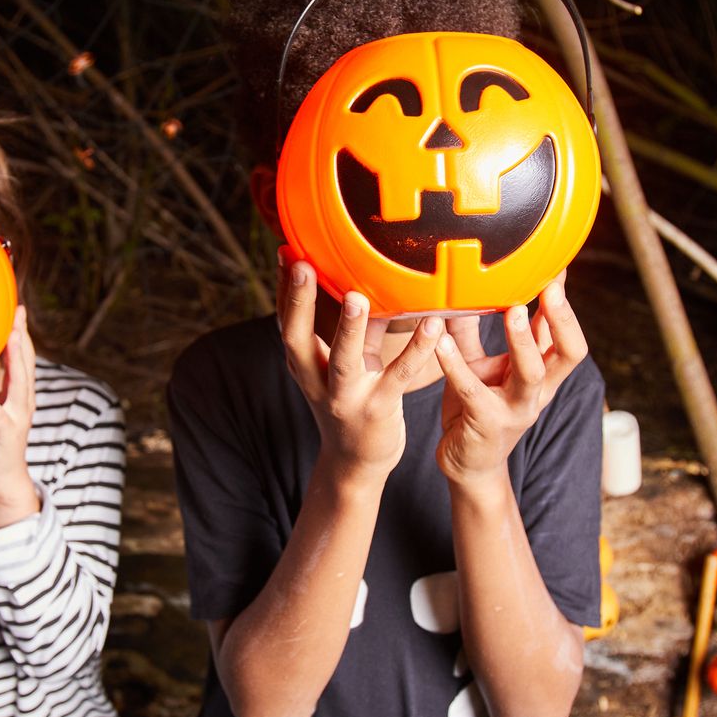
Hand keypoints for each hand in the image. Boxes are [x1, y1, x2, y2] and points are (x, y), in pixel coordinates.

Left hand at [0, 306, 39, 524]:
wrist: (2, 475)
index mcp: (18, 392)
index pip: (21, 357)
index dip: (20, 333)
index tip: (16, 311)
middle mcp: (23, 399)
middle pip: (26, 362)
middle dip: (23, 336)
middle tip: (19, 313)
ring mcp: (17, 414)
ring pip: (19, 381)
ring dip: (15, 358)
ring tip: (10, 336)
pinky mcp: (6, 429)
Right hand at [280, 261, 444, 480]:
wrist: (355, 464)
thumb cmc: (348, 405)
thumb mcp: (335, 368)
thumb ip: (344, 331)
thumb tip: (353, 284)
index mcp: (304, 366)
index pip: (286, 323)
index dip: (283, 289)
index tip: (285, 251)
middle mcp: (317, 381)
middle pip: (298, 339)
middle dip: (299, 302)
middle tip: (304, 265)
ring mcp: (346, 398)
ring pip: (344, 361)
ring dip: (349, 329)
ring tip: (357, 296)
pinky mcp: (379, 409)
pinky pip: (398, 376)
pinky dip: (416, 349)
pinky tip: (433, 325)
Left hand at [434, 279, 588, 487]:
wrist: (467, 465)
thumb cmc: (474, 409)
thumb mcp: (478, 366)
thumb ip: (474, 333)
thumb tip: (467, 290)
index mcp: (542, 375)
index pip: (564, 335)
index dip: (564, 304)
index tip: (560, 269)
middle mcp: (538, 391)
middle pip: (569, 353)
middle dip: (562, 319)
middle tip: (551, 288)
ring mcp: (517, 409)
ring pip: (531, 373)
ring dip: (523, 341)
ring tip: (512, 311)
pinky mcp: (488, 424)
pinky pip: (474, 391)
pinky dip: (456, 366)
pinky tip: (440, 344)